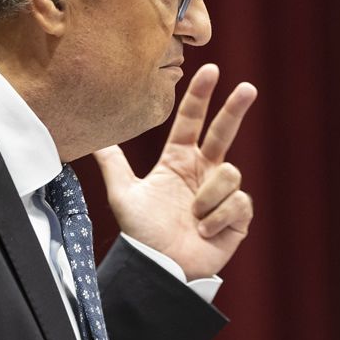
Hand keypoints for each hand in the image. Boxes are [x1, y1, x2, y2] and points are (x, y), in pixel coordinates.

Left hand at [94, 64, 256, 280]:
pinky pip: (237, 201)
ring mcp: (222, 193)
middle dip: (235, 108)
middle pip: (224, 132)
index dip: (200, 96)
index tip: (210, 70)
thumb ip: (112, 163)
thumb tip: (93, 136)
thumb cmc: (142, 234)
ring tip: (193, 218)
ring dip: (208, 197)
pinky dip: (217, 217)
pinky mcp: (238, 215)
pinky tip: (205, 230)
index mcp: (178, 161)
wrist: (159, 268)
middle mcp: (203, 171)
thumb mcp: (124, 194)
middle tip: (247, 87)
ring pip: (228, 173)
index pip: (191, 121)